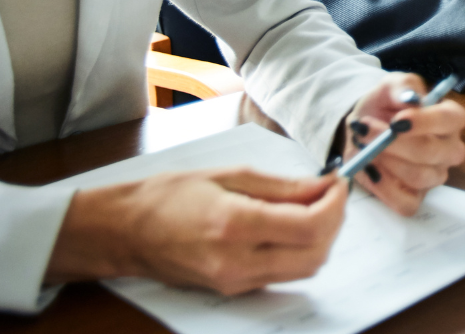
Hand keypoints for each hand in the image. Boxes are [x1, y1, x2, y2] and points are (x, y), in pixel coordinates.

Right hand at [45, 168, 347, 294]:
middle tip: (331, 193)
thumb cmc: (167, 196)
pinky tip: (290, 225)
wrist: (125, 231)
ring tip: (313, 206)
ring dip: (321, 239)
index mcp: (235, 224)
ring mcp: (235, 281)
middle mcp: (237, 260)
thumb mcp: (228, 174)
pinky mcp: (233, 289)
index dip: (335, 204)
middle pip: (316, 254)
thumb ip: (281, 186)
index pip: (310, 225)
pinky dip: (298, 250)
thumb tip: (321, 186)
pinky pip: (282, 274)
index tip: (338, 183)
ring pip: (305, 269)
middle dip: (335, 222)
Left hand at [342, 73, 464, 215]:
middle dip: (393, 143)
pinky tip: (369, 169)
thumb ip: (402, 86)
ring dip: (385, 161)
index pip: (451, 120)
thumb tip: (410, 98)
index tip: (396, 121)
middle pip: (431, 152)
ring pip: (418, 177)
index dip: (426, 122)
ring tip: (364, 146)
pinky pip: (405, 203)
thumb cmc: (383, 105)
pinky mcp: (416, 198)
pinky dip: (382, 188)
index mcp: (450, 119)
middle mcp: (449, 150)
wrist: (361, 129)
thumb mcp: (389, 86)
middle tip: (364, 129)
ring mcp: (434, 176)